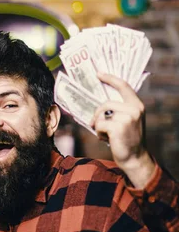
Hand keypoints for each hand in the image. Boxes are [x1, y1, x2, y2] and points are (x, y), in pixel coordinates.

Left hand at [90, 72, 154, 188]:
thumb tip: (100, 103)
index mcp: (137, 105)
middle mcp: (134, 109)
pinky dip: (99, 133)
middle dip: (97, 115)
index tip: (99, 73)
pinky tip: (106, 140)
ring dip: (98, 126)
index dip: (110, 78)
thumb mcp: (127, 121)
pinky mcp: (118, 127)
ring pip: (101, 115)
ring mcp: (127, 117)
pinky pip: (99, 125)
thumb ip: (118, 110)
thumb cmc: (126, 139)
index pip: (123, 86)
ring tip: (105, 134)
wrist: (134, 157)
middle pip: (105, 104)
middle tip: (95, 125)